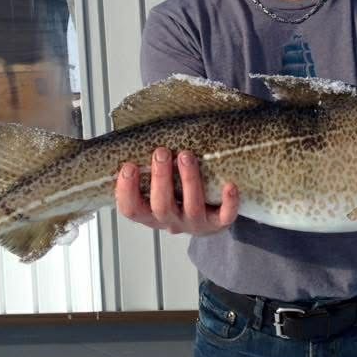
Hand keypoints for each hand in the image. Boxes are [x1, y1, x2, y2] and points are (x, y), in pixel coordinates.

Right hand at [115, 147, 238, 234]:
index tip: (128, 166)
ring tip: (186, 155)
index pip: (131, 209)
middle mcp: (171, 221)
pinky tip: (229, 185)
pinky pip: (225, 217)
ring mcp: (195, 223)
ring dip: (189, 180)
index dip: (126, 191)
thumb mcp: (157, 187)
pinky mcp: (218, 223)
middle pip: (161, 207)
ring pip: (192, 208)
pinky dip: (229, 203)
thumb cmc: (177, 196)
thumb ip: (148, 169)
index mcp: (150, 214)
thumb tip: (136, 132)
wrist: (207, 220)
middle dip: (160, 178)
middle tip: (161, 153)